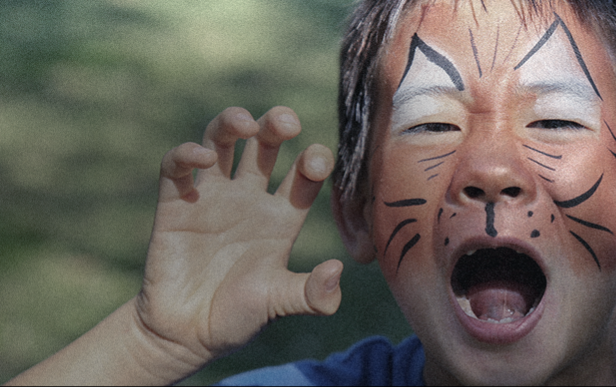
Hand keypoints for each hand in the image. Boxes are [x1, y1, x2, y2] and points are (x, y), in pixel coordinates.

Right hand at [136, 106, 341, 362]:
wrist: (186, 335)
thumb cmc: (239, 317)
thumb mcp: (279, 304)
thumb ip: (311, 294)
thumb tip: (336, 269)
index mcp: (282, 217)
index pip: (304, 175)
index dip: (314, 160)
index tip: (315, 161)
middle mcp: (249, 199)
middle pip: (266, 146)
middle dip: (276, 125)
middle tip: (286, 121)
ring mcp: (212, 198)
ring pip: (222, 142)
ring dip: (232, 123)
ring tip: (244, 122)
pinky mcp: (174, 205)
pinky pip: (177, 167)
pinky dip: (186, 154)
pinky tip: (203, 160)